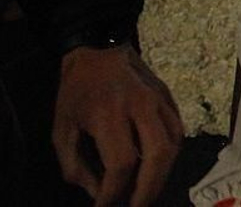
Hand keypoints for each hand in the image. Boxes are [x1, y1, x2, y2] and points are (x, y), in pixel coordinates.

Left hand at [52, 45, 182, 205]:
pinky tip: (158, 168)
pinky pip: (178, 131)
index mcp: (108, 114)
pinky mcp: (168, 97)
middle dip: (147, 190)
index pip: (120, 164)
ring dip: (163, 175)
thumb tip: (98, 192)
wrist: (98, 48)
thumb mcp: (62, 129)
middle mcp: (139, 106)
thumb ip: (74, 166)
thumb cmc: (76, 92)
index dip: (114, 193)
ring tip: (147, 192)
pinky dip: (171, 155)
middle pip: (156, 156)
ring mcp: (158, 100)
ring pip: (173, 145)